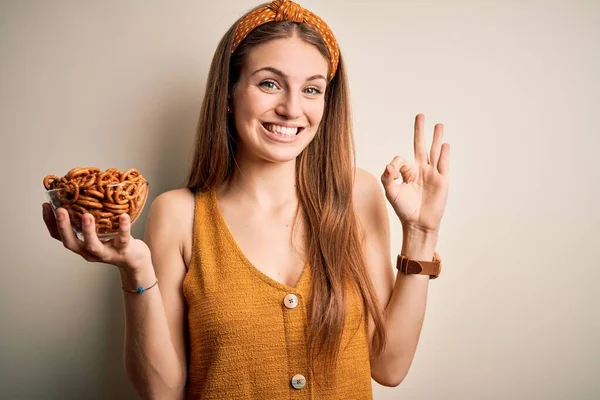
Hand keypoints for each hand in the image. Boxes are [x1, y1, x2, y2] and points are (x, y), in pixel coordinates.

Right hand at [42, 202, 151, 271]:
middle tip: (60, 210)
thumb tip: (81, 193)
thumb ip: (88, 219)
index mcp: (80, 245)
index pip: (59, 236)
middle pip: (71, 243)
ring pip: (93, 245)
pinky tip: (124, 216)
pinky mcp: (123, 251)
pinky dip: (123, 228)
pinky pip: (122, 239)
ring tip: (87, 216)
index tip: (46, 206)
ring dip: (88, 231)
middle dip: (64, 227)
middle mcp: (89, 251)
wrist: (134, 260)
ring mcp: (106, 253)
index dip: (50, 223)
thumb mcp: (97, 231)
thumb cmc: (113, 241)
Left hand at [381, 114, 449, 232]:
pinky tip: (444, 144)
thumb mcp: (391, 192)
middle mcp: (421, 170)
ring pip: (434, 151)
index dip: (396, 165)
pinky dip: (443, 154)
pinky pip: (443, 164)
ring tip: (438, 125)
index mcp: (408, 172)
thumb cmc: (404, 209)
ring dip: (435, 138)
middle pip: (420, 146)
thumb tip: (389, 165)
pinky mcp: (442, 180)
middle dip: (420, 131)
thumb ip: (387, 177)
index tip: (394, 175)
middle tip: (420, 115)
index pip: (401, 159)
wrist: (418, 223)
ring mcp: (433, 174)